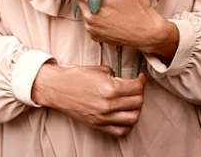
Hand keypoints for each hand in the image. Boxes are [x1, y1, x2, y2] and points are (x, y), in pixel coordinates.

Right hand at [32, 62, 146, 136]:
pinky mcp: (98, 125)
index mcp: (110, 88)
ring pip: (133, 118)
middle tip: (137, 87)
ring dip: (137, 108)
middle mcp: (109, 105)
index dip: (142, 81)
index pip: (136, 87)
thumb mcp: (100, 69)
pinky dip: (128, 124)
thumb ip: (116, 76)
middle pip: (137, 102)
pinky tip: (126, 115)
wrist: (59, 88)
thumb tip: (126, 81)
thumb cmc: (77, 77)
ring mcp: (104, 117)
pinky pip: (120, 130)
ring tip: (133, 101)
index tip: (141, 77)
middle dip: (140, 93)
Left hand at [65, 0, 178, 60]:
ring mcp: (91, 28)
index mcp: (94, 2)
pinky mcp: (95, 36)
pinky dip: (95, 17)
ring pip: (83, 10)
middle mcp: (89, 17)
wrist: (148, 33)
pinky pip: (89, 22)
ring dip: (90, 5)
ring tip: (108, 3)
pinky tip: (109, 15)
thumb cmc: (138, 8)